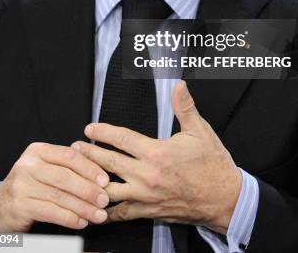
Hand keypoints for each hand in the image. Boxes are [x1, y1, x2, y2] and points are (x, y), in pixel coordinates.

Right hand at [0, 142, 109, 231]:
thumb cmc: (30, 186)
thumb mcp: (44, 168)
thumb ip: (66, 167)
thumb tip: (100, 174)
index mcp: (38, 150)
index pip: (69, 156)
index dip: (89, 168)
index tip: (105, 180)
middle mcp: (28, 165)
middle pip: (65, 176)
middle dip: (88, 189)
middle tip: (104, 199)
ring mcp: (22, 185)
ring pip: (59, 196)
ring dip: (82, 207)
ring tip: (98, 215)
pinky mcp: (20, 206)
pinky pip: (50, 212)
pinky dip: (69, 218)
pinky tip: (81, 222)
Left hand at [72, 81, 241, 234]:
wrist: (224, 199)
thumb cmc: (213, 164)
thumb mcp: (200, 131)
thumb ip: (185, 107)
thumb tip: (179, 84)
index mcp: (157, 153)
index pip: (122, 139)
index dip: (103, 131)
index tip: (90, 128)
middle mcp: (147, 176)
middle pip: (109, 163)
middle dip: (88, 154)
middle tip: (73, 148)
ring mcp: (146, 196)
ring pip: (110, 189)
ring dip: (91, 181)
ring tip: (77, 174)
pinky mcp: (148, 212)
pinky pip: (121, 214)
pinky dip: (105, 210)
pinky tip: (94, 207)